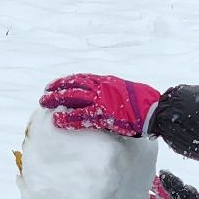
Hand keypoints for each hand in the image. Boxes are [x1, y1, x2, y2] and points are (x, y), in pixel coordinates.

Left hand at [39, 73, 161, 136]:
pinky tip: (57, 120)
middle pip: (73, 85)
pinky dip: (68, 118)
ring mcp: (101, 100)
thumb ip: (114, 92)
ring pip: (73, 97)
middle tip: (45, 93)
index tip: (57, 84)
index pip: (82, 79)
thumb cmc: (145, 103)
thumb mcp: (126, 91)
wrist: (154, 110)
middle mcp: (101, 87)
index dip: (67, 81)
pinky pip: (81, 116)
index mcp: (107, 81)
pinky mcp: (103, 114)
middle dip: (57, 88)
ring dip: (56, 100)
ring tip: (44, 103)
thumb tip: (109, 98)